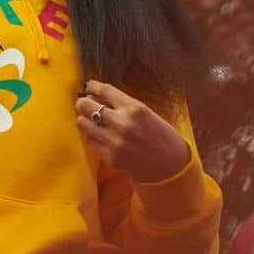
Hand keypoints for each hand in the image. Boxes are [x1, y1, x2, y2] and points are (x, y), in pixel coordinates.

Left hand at [76, 79, 191, 182]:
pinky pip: (90, 140)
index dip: (92, 86)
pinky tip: (99, 135)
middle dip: (83, 102)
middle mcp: (122, 123)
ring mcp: (114, 141)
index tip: (89, 86)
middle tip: (85, 103)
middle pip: (86, 105)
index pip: (104, 90)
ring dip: (84, 119)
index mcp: (134, 108)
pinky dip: (92, 136)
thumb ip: (124, 106)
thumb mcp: (147, 113)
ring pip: (83, 123)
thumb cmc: (161, 137)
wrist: (171, 166)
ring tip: (90, 120)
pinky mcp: (109, 156)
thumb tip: (98, 97)